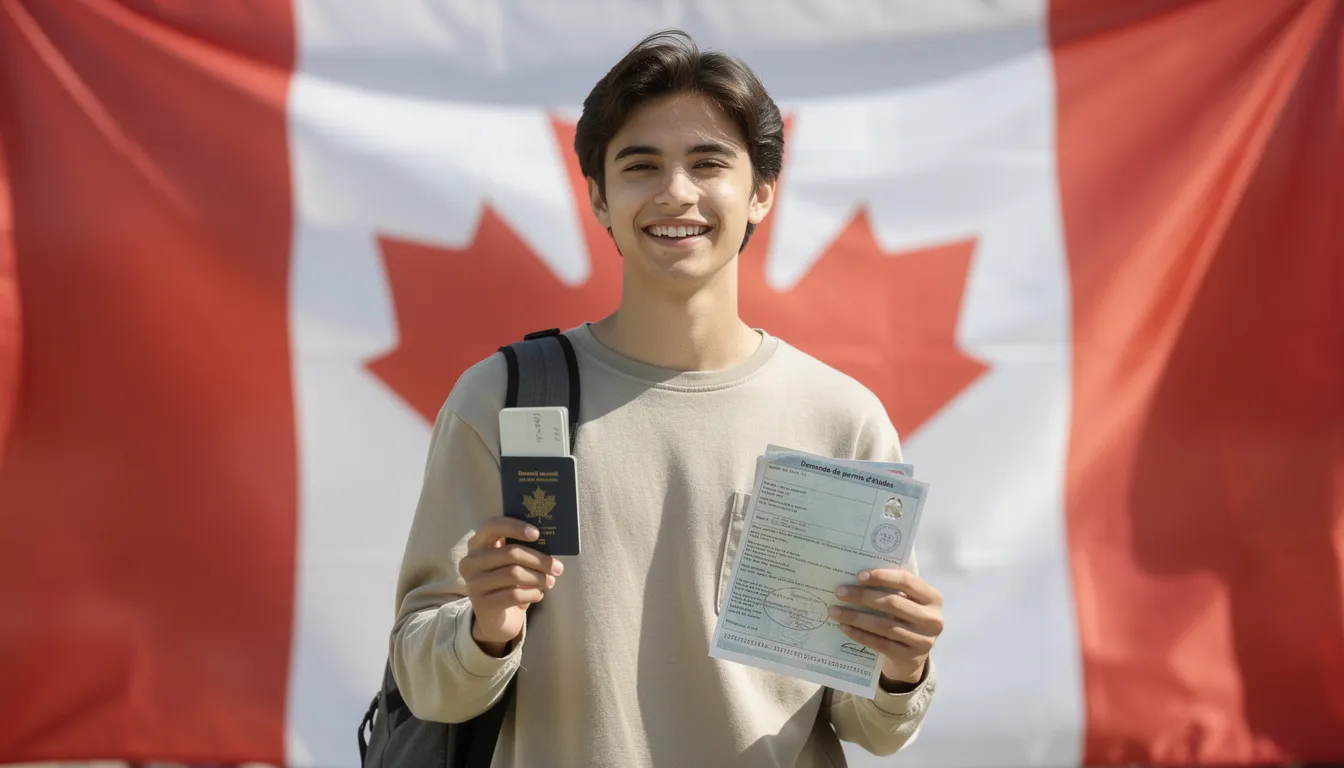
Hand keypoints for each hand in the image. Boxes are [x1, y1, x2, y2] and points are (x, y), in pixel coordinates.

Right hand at [457, 516, 563, 656]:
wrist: (497, 619)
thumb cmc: (508, 584)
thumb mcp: (512, 564)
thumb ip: (522, 550)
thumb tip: (550, 545)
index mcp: (477, 544)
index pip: (493, 526)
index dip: (515, 527)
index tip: (537, 534)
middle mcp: (470, 562)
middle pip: (511, 553)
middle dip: (539, 560)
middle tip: (557, 567)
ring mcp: (473, 584)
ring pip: (515, 574)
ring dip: (539, 578)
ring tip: (549, 581)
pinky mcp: (481, 605)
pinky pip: (515, 595)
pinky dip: (533, 594)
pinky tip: (538, 594)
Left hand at [830, 568, 942, 686]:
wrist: (914, 653)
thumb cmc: (906, 616)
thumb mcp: (908, 600)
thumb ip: (892, 588)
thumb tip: (857, 577)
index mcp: (933, 598)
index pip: (907, 581)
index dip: (882, 577)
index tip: (858, 576)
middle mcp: (932, 619)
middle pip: (893, 603)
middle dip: (863, 596)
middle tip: (840, 592)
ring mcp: (923, 640)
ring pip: (884, 626)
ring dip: (856, 617)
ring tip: (835, 611)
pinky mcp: (909, 657)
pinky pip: (880, 644)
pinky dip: (860, 635)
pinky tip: (845, 627)